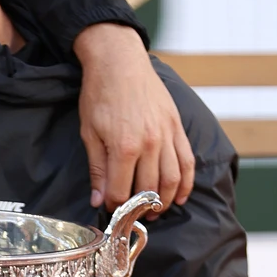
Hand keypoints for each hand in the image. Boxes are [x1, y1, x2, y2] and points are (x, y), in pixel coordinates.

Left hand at [73, 24, 194, 212]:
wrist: (119, 62)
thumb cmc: (100, 95)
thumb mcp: (89, 132)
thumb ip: (97, 168)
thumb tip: (98, 200)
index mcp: (124, 147)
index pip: (121, 191)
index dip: (114, 205)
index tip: (109, 208)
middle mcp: (150, 145)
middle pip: (148, 189)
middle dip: (139, 208)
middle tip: (132, 214)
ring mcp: (167, 136)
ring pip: (172, 180)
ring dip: (164, 201)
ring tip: (153, 211)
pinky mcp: (177, 127)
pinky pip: (187, 162)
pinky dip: (186, 183)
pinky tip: (179, 196)